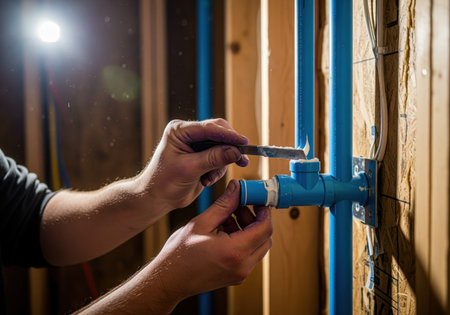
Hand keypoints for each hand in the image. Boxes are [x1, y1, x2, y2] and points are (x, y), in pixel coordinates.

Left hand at [140, 119, 248, 210]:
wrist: (157, 198)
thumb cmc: (164, 182)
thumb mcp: (189, 169)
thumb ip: (213, 159)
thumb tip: (236, 152)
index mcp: (179, 130)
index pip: (209, 128)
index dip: (228, 135)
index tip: (244, 142)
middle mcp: (189, 134)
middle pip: (219, 133)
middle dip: (229, 148)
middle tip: (241, 159)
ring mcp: (196, 144)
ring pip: (222, 147)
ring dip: (221, 164)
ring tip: (209, 178)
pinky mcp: (202, 156)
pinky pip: (220, 158)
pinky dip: (218, 170)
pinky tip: (207, 180)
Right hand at [147, 179, 271, 302]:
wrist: (170, 280)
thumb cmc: (181, 253)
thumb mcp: (202, 222)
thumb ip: (224, 204)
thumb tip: (237, 187)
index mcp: (235, 251)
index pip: (264, 228)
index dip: (264, 211)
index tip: (257, 199)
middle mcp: (242, 266)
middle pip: (265, 238)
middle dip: (256, 219)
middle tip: (241, 206)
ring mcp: (241, 274)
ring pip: (258, 246)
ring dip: (250, 229)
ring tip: (229, 217)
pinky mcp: (236, 276)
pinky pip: (249, 255)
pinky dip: (244, 240)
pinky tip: (225, 230)